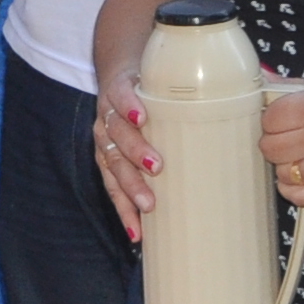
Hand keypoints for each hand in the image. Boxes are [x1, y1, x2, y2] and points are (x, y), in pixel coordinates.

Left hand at [91, 62, 155, 239]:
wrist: (125, 69)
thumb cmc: (145, 115)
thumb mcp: (150, 142)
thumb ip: (165, 168)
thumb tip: (198, 201)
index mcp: (110, 155)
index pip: (114, 188)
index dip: (124, 211)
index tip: (137, 234)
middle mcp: (106, 136)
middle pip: (115, 164)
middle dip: (133, 186)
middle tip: (150, 204)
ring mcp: (110, 111)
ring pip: (118, 134)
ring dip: (135, 151)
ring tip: (155, 165)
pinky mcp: (119, 85)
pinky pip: (121, 96)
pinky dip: (128, 107)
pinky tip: (139, 117)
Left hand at [255, 74, 303, 206]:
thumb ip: (296, 86)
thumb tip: (266, 84)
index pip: (268, 120)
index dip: (273, 119)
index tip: (282, 119)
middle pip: (269, 148)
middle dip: (277, 140)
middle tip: (293, 136)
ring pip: (282, 173)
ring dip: (288, 165)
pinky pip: (298, 198)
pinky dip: (295, 189)